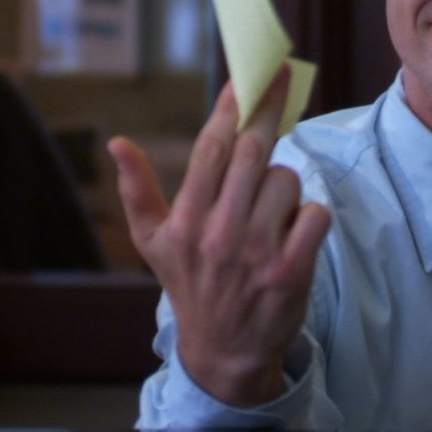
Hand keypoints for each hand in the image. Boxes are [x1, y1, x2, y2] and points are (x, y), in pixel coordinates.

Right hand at [108, 67, 331, 406]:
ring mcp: (256, 253)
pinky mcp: (292, 271)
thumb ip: (136, 190)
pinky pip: (315, 213)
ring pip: (288, 181)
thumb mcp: (152, 243)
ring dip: (286, 185)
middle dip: (269, 109)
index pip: (212, 148)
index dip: (231, 106)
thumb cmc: (191, 286)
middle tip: (281, 80)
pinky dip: (311, 214)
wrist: (225, 355)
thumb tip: (116, 142)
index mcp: (184, 221)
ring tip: (271, 212)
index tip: (247, 76)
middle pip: (253, 151)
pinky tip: (295, 232)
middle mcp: (218, 233)